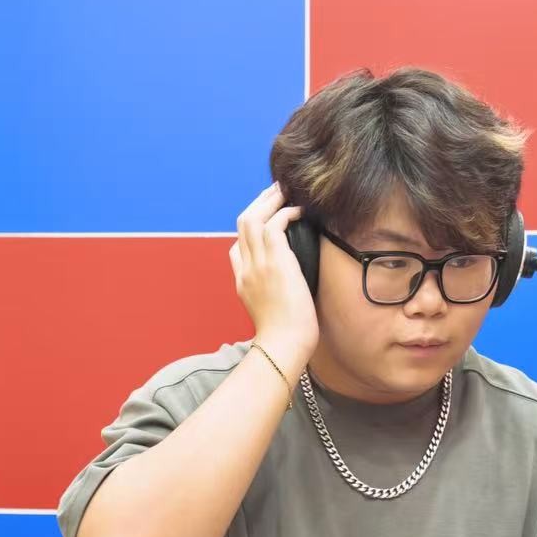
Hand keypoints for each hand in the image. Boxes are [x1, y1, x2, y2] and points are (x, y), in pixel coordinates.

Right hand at [229, 184, 316, 373]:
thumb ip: (273, 294)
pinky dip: (286, 212)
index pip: (236, 248)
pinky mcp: (274, 263)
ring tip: (287, 191)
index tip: (268, 220)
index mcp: (242, 283)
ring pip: (254, 218)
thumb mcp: (272, 313)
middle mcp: (245, 270)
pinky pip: (274, 224)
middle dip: (259, 203)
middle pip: (242, 224)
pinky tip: (299, 210)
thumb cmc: (285, 337)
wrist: (283, 346)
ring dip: (271, 200)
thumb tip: (290, 287)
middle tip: (277, 192)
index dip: (250, 230)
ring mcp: (257, 265)